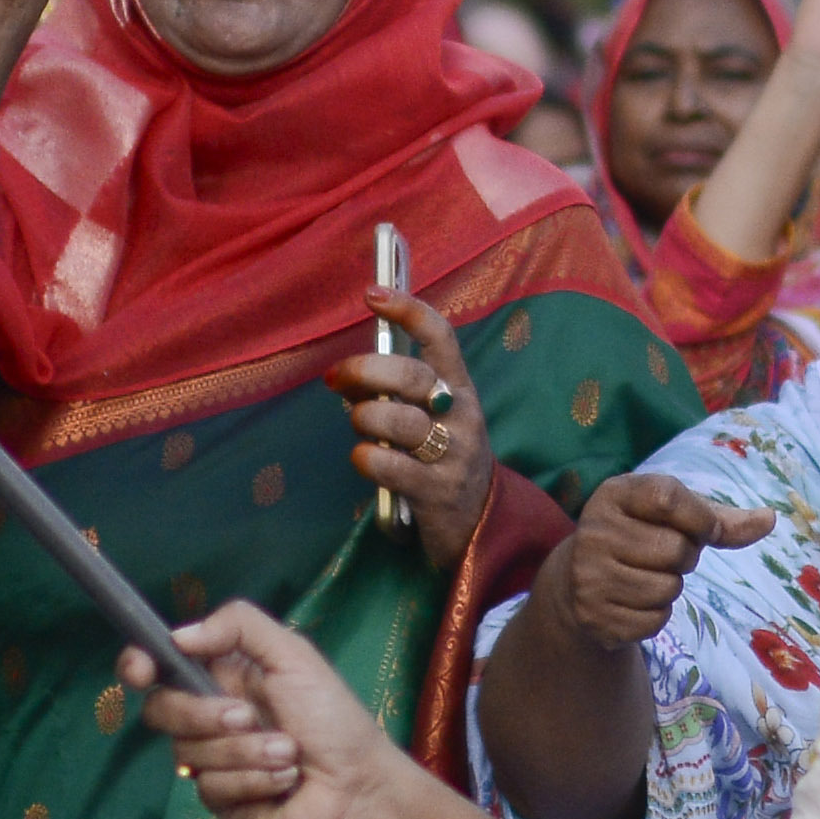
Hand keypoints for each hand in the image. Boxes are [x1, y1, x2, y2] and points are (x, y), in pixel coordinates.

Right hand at [126, 601, 417, 818]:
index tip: (142, 670)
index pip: (157, 667)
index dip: (138, 666)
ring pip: (189, 755)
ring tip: (289, 753)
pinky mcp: (221, 801)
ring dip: (247, 753)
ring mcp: (211, 761)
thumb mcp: (294, 656)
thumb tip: (180, 635)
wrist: (359, 784)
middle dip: (205, 715)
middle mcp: (208, 717)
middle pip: (161, 711)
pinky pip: (211, 790)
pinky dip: (255, 782)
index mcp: (219, 677)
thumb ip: (240, 627)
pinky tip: (285, 781)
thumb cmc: (332, 717)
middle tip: (249, 717)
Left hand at [333, 285, 487, 572]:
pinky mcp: (437, 493)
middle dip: (368, 370)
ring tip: (357, 425)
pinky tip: (362, 458)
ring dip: (366, 418)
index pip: (441, 337)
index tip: (373, 294)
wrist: (482, 523)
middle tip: (337, 377)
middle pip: (414, 377)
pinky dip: (368, 459)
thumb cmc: (442, 458)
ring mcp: (453, 454)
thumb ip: (394, 394)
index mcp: (459, 388)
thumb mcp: (431, 418)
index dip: (409, 310)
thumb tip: (345, 378)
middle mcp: (461, 416)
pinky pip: (393, 467)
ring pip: (401, 421)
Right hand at [528, 470, 777, 660]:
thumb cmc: (641, 537)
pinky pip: (654, 620)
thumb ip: (721, 519)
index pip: (670, 498)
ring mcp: (588, 575)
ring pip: (668, 589)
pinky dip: (655, 616)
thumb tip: (770, 518)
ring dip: (670, 588)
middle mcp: (594, 531)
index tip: (703, 529)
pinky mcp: (593, 615)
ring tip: (645, 577)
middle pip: (677, 550)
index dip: (700, 519)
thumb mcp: (674, 517)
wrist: (578, 582)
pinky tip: (632, 602)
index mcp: (615, 494)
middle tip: (661, 556)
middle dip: (685, 558)